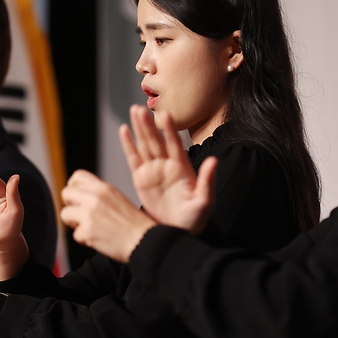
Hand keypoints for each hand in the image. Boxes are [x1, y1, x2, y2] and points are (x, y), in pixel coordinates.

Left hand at [59, 170, 155, 263]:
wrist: (144, 240)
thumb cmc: (135, 224)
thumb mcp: (118, 199)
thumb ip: (100, 196)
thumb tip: (80, 198)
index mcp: (104, 188)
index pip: (77, 176)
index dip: (73, 187)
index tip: (77, 198)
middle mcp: (95, 197)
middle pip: (66, 193)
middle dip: (70, 205)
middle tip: (80, 215)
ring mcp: (89, 213)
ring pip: (64, 214)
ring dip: (74, 223)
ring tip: (90, 228)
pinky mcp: (87, 230)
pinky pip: (75, 235)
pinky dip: (84, 240)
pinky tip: (98, 239)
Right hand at [120, 105, 216, 233]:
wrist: (178, 230)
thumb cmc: (194, 218)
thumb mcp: (204, 201)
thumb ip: (207, 180)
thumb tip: (214, 161)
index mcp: (182, 168)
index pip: (175, 144)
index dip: (170, 130)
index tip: (166, 115)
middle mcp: (167, 165)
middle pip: (156, 141)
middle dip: (149, 124)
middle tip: (141, 107)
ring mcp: (154, 171)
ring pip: (145, 145)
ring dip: (139, 128)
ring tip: (134, 111)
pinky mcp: (141, 179)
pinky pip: (133, 159)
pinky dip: (128, 145)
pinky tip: (124, 130)